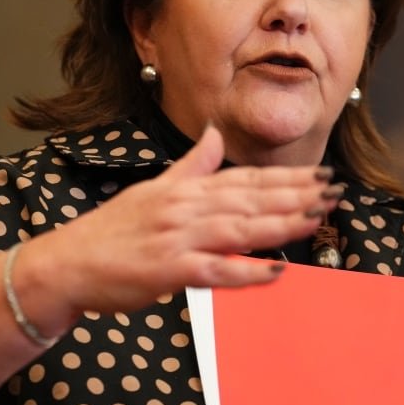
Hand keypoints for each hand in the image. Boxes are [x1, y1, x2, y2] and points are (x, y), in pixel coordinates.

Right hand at [19, 125, 339, 328]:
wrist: (70, 262)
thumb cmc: (112, 231)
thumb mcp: (153, 189)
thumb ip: (191, 164)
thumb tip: (215, 134)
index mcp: (185, 189)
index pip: (244, 179)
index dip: (285, 178)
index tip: (319, 175)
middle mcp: (186, 208)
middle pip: (250, 199)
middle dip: (295, 195)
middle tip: (333, 192)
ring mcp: (178, 238)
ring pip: (239, 228)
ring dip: (281, 224)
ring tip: (316, 219)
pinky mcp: (170, 270)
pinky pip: (216, 270)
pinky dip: (246, 270)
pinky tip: (275, 270)